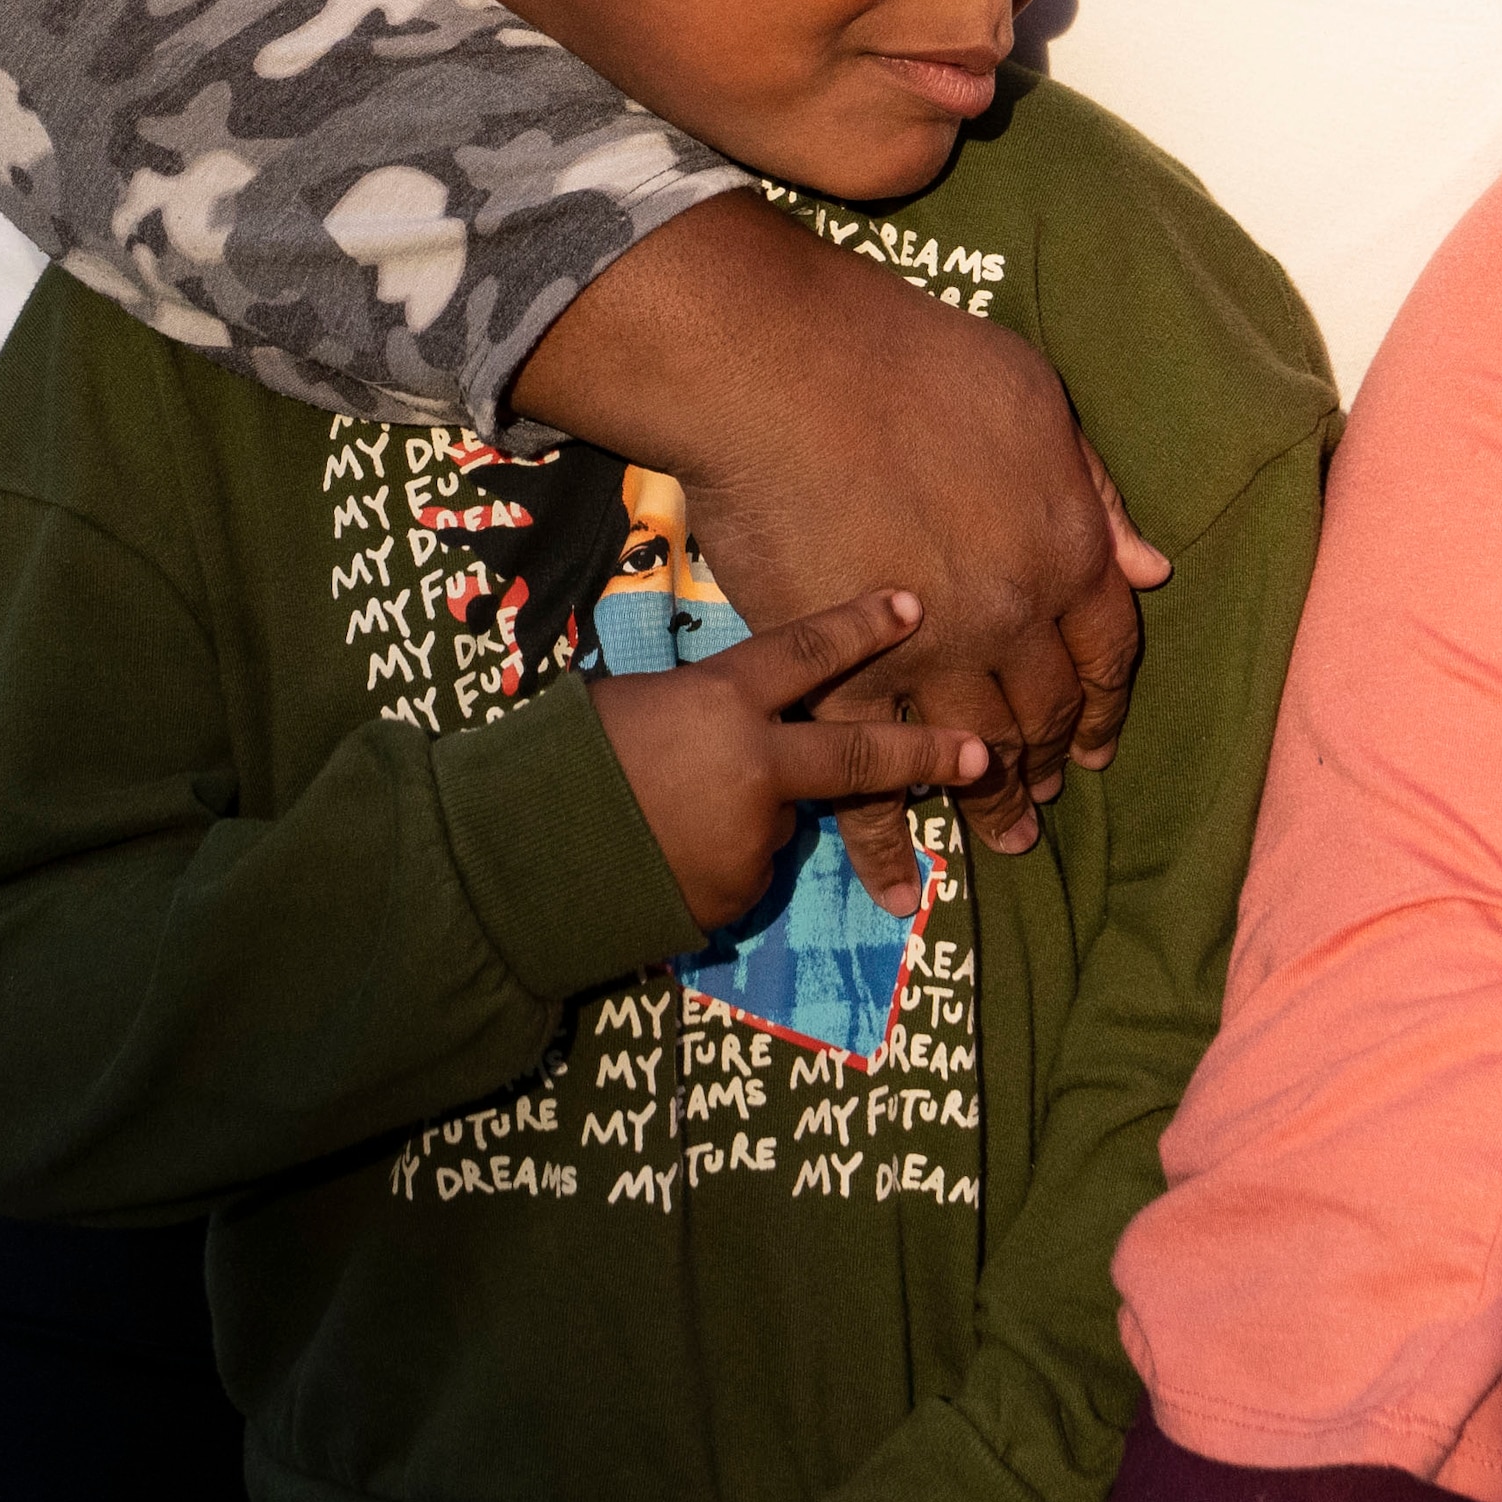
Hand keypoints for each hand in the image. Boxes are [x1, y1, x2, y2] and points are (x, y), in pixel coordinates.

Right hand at [515, 195, 1153, 897]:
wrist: (787, 373)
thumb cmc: (914, 362)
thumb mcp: (1035, 400)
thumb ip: (1094, 492)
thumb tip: (1150, 566)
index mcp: (1068, 551)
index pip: (1108, 651)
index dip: (1106, 702)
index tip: (1099, 742)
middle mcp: (1011, 620)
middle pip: (1045, 712)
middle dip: (1051, 761)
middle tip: (1046, 801)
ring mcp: (926, 659)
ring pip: (972, 754)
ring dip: (989, 805)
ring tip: (1003, 842)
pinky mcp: (838, 678)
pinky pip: (870, 777)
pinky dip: (887, 840)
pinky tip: (902, 885)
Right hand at [591, 588, 993, 934]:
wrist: (520, 861)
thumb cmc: (561, 759)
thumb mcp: (633, 702)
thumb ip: (702, 708)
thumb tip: (728, 719)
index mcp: (721, 701)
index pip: (808, 652)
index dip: (863, 625)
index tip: (916, 604)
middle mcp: (755, 767)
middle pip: (860, 757)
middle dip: (929, 756)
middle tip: (982, 755)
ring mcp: (752, 840)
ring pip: (782, 819)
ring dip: (751, 815)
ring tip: (670, 816)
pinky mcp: (735, 897)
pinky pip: (744, 870)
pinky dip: (719, 860)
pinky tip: (664, 855)